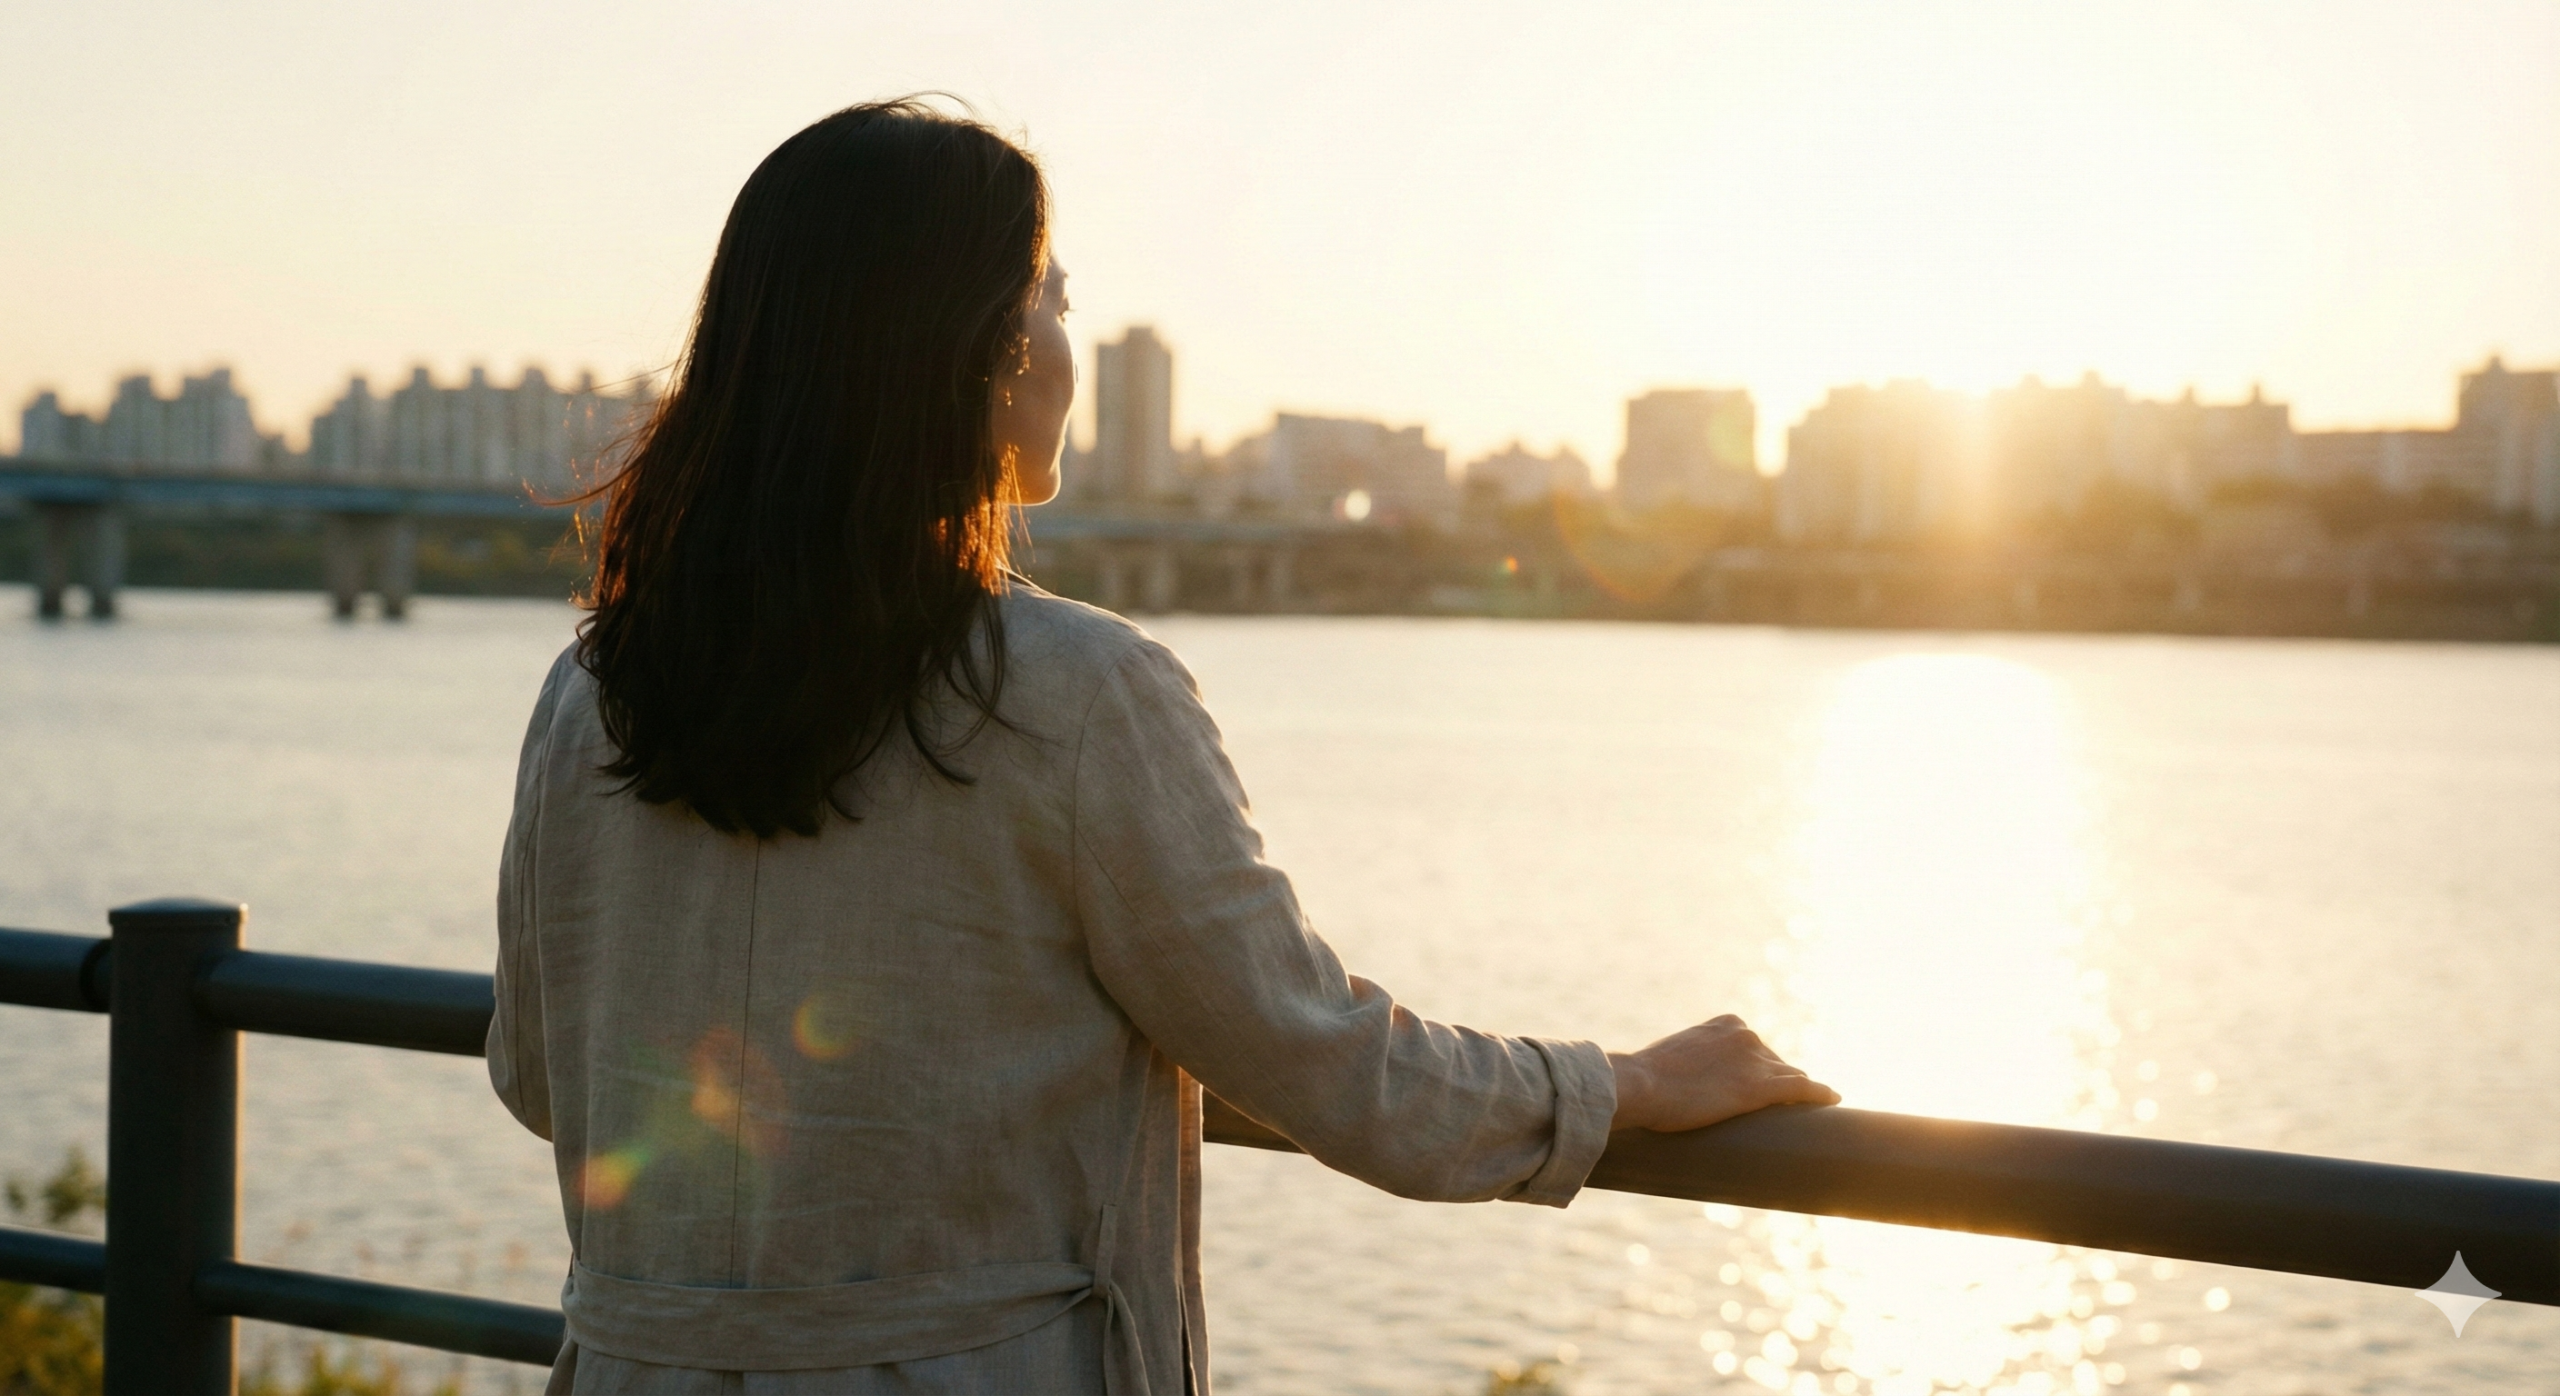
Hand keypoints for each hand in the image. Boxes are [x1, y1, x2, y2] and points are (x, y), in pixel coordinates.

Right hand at [1608, 1015, 1838, 1132]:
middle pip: (1776, 1062)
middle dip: (1777, 1082)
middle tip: (1777, 1107)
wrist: (1640, 1084)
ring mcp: (1755, 1061)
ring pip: (1789, 1078)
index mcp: (1726, 1023)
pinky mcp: (1759, 1088)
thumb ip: (1689, 1063)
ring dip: (1797, 1093)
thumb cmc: (1646, 1078)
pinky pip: (1802, 1088)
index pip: (1757, 1047)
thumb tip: (1680, 1083)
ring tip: (1806, 1111)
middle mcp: (1746, 1035)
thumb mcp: (1672, 1058)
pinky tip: (1833, 1099)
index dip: (1760, 1069)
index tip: (1760, 1085)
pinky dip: (1820, 1093)